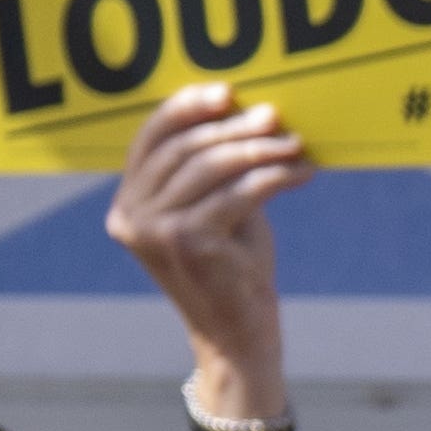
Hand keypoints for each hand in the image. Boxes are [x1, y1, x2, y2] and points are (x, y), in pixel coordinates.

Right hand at [105, 84, 312, 426]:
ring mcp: (155, 230)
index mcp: (128, 203)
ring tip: (295, 145)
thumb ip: (216, 169)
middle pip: (184, 148)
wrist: (239, 337)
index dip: (187, 108)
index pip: (151, 139)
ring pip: (212, 167)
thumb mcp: (216, 211)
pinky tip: (302, 172)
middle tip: (276, 118)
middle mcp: (130, 215)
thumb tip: (250, 112)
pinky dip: (276, 177)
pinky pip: (239, 193)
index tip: (227, 93)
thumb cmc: (232, 270)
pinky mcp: (188, 242)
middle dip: (234, 128)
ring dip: (261, 150)